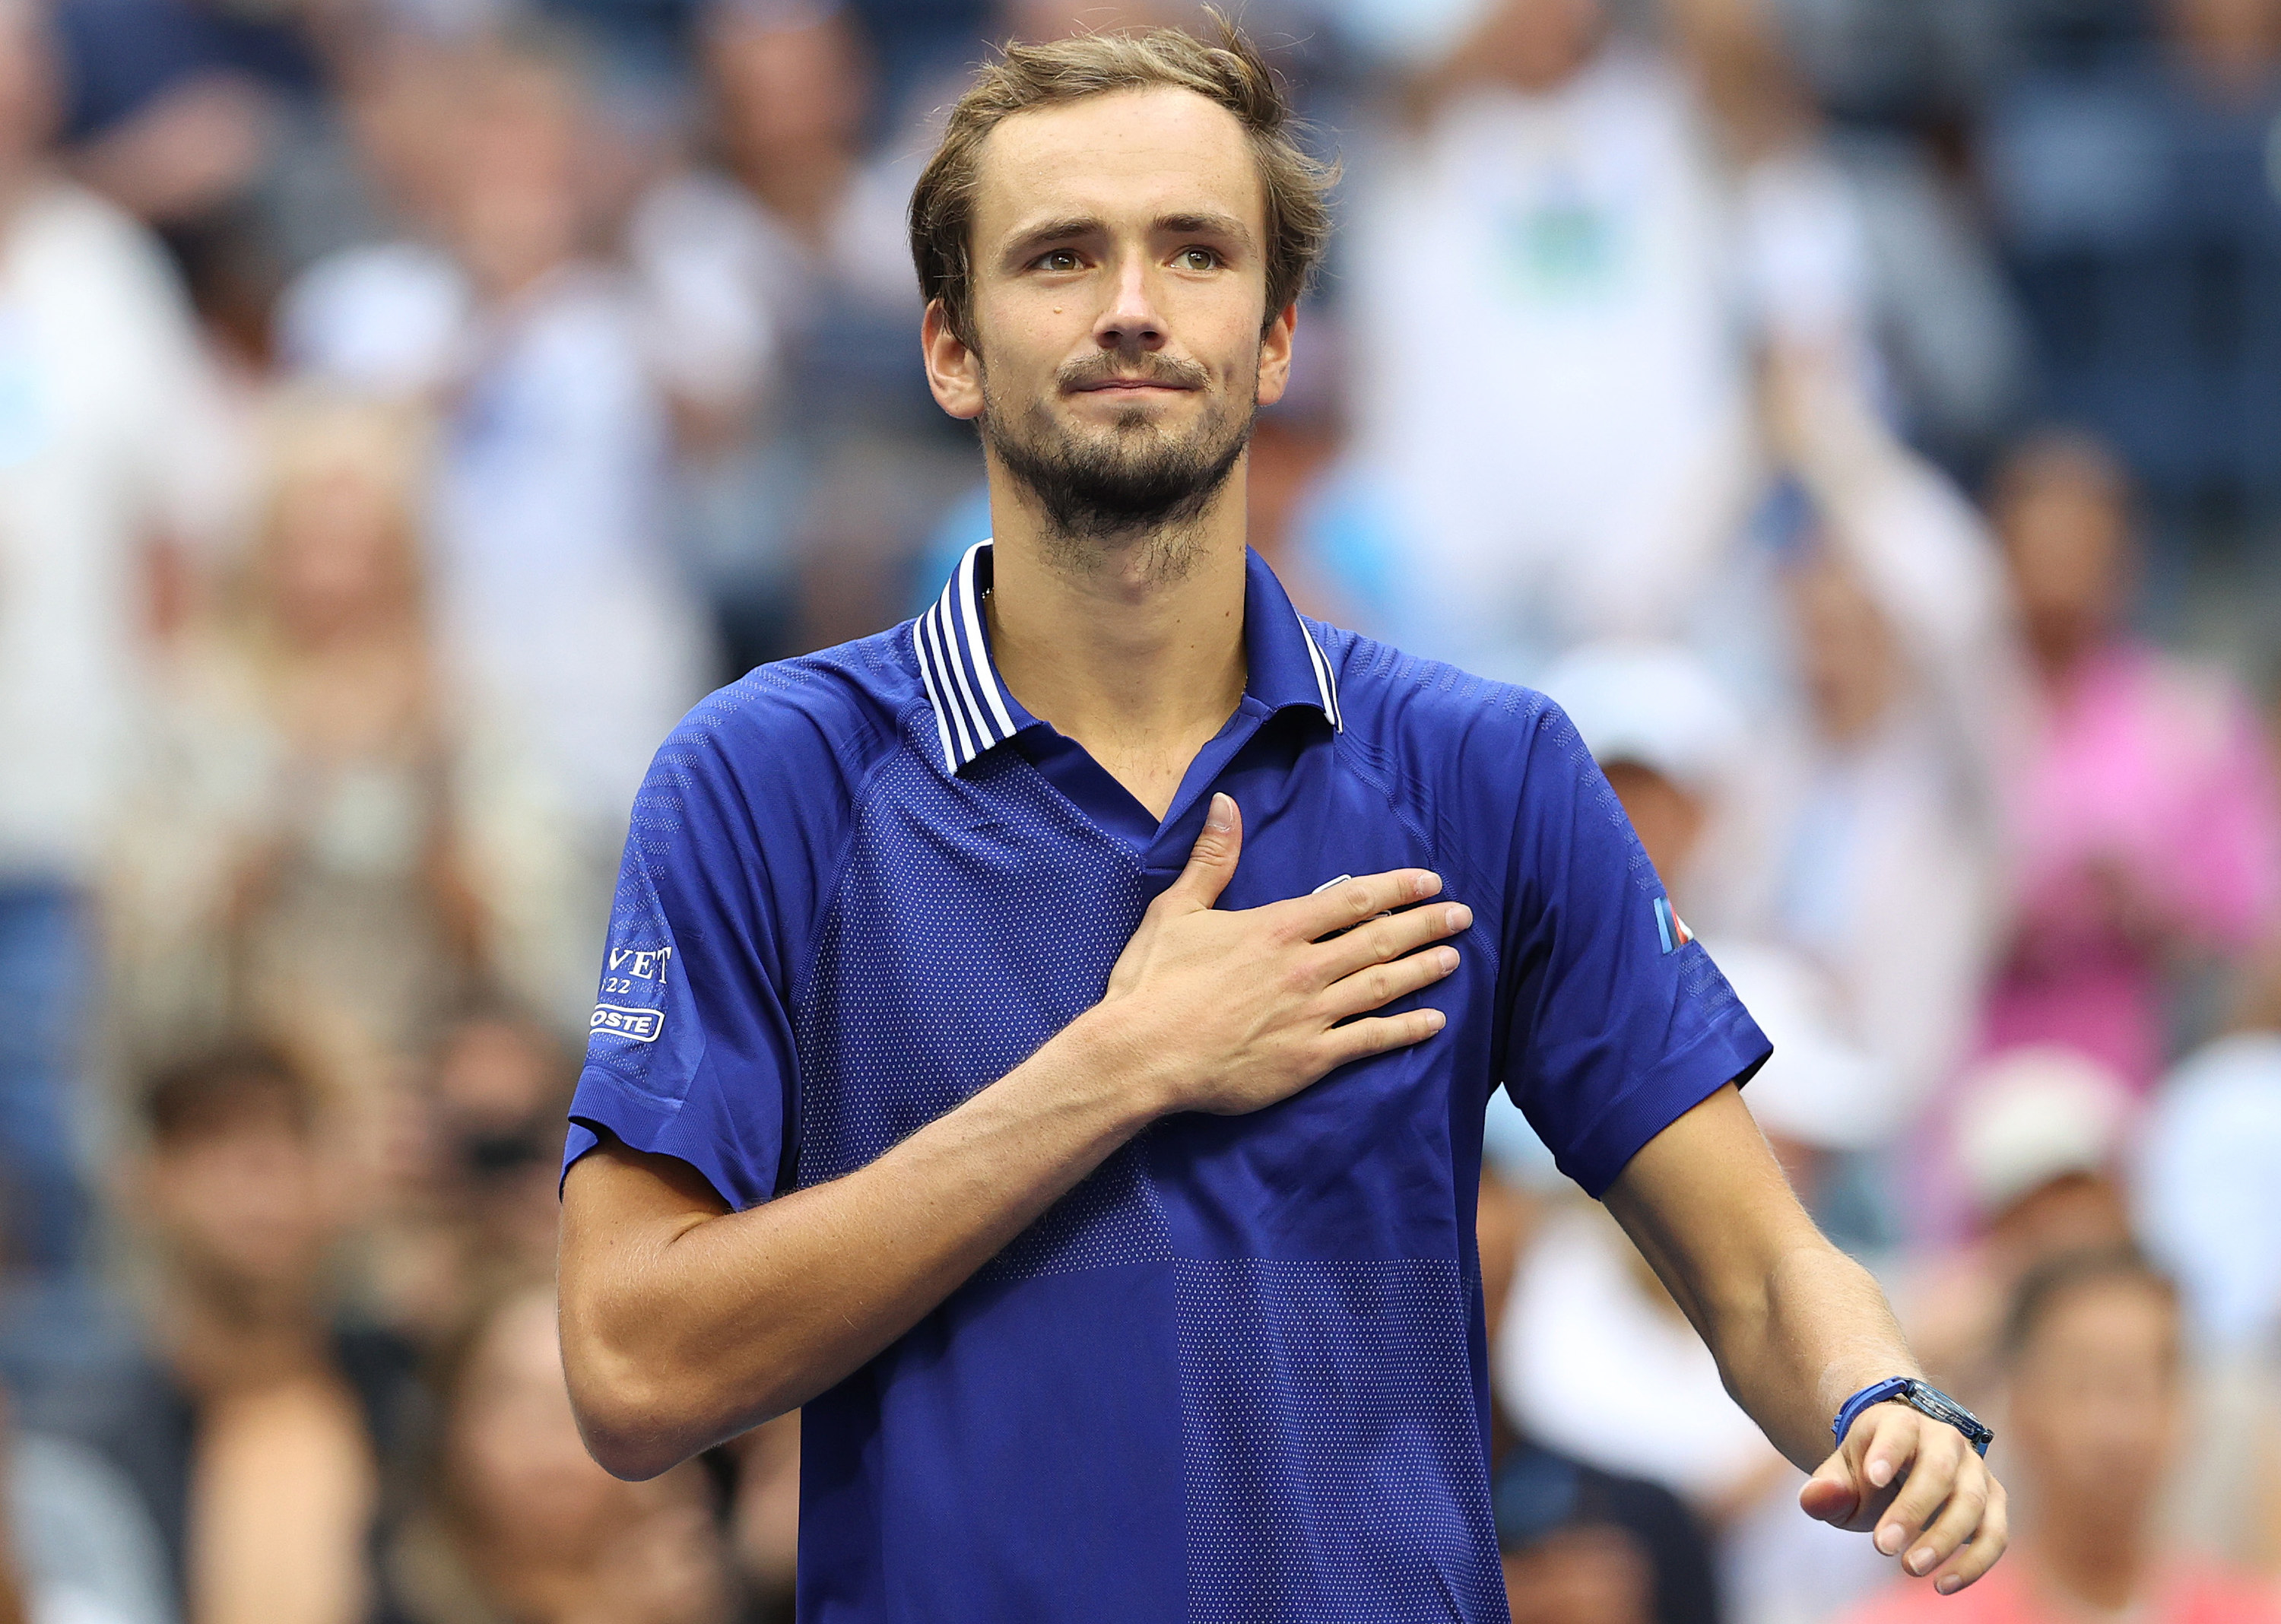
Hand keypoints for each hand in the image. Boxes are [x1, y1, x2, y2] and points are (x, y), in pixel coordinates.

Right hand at [1094, 793, 1467, 1116]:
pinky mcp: (1307, 1059)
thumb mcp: (1177, 910)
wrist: (1141, 1055)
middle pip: (1378, 940)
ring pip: (1381, 986)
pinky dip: (1405, 1030)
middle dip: (1425, 925)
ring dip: (1422, 970)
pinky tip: (1433, 1022)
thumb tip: (1226, 803)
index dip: (1395, 889)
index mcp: (1275, 928)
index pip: (1350, 900)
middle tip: (1462, 916)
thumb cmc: (1153, 983)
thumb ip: (1212, 858)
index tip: (1428, 881)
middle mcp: (1302, 968)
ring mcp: (1309, 1015)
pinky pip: (1369, 1041)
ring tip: (1453, 958)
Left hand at [1800, 1400, 2008, 1593]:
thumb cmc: (1868, 1471)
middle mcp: (1946, 1441)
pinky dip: (1974, 1563)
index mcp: (1902, 1422)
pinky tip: (1942, 1585)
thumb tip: (1816, 1499)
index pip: (1897, 1430)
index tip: (1870, 1479)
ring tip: (1910, 1568)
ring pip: (1972, 1503)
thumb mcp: (1840, 1474)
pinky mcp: (1993, 1502)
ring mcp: (1975, 1470)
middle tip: (1883, 1547)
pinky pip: (1995, 1534)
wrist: (1904, 1467)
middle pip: (1939, 1470)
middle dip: (1912, 1510)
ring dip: (1944, 1540)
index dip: (1887, 1452)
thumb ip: (1827, 1487)